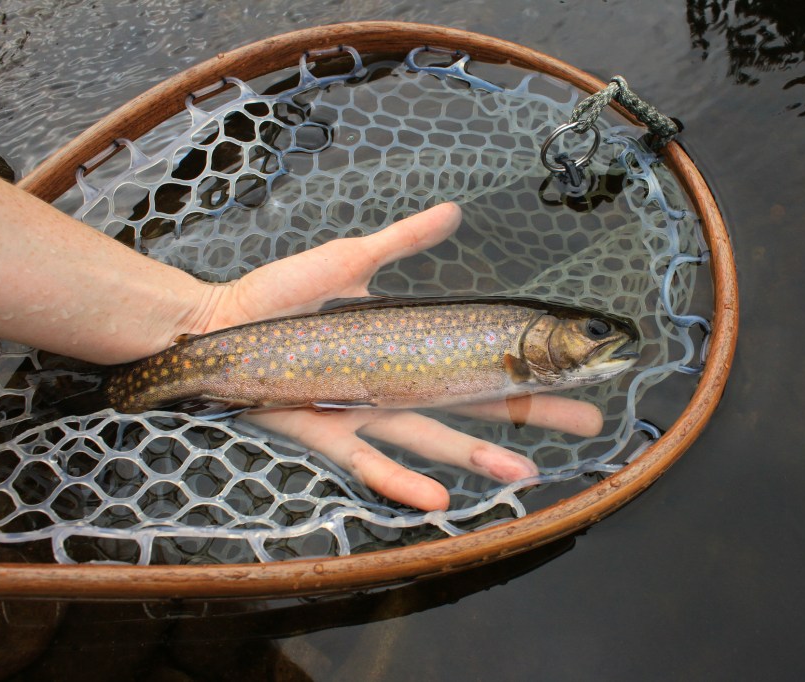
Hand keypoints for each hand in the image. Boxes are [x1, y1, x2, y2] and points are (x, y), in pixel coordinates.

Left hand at [200, 203, 603, 510]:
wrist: (219, 324)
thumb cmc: (283, 295)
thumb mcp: (352, 260)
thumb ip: (403, 240)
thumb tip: (453, 210)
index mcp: (410, 349)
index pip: (480, 363)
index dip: (527, 368)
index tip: (574, 370)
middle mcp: (398, 387)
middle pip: (474, 405)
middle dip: (530, 415)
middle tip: (585, 423)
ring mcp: (367, 413)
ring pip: (432, 440)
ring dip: (477, 457)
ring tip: (522, 473)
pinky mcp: (329, 432)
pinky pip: (369, 462)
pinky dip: (401, 480)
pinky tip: (439, 498)